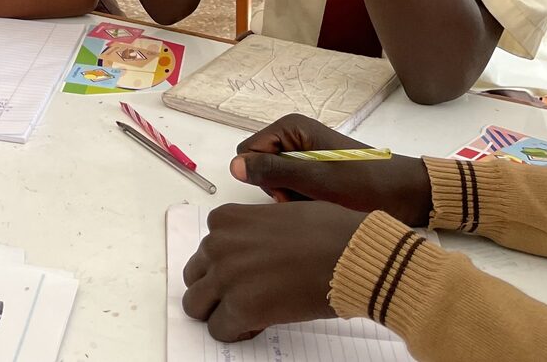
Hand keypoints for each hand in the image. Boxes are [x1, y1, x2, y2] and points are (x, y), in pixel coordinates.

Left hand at [182, 201, 364, 341]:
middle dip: (216, 290)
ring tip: (250, 313)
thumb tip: (253, 251)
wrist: (351, 255)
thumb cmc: (327, 232)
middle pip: (194, 277)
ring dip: (219, 312)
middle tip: (246, 296)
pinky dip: (237, 332)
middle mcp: (218, 244)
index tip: (251, 274)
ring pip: (196, 305)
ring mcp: (225, 276)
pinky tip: (262, 324)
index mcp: (226, 219)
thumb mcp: (278, 215)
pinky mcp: (240, 307)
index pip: (206, 251)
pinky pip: (219, 330)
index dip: (227, 267)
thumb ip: (252, 231)